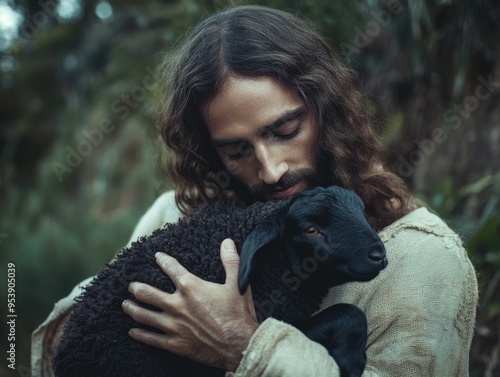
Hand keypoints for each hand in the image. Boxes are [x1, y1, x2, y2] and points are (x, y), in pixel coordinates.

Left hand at [122, 238, 258, 371]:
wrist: (240, 345)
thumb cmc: (239, 314)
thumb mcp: (238, 283)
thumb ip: (230, 261)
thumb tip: (228, 241)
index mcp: (191, 287)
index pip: (171, 268)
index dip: (162, 260)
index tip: (157, 257)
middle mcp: (178, 305)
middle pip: (148, 293)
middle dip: (136, 288)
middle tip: (131, 285)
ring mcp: (174, 325)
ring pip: (144, 315)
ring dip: (132, 308)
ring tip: (125, 305)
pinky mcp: (175, 344)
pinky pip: (151, 338)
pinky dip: (140, 334)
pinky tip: (132, 331)